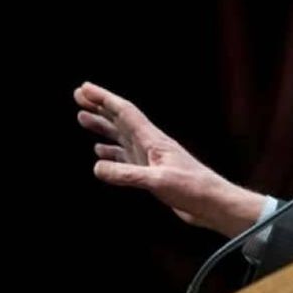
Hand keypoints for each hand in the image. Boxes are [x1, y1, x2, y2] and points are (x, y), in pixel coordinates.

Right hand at [75, 81, 264, 236]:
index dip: (104, 99)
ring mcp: (151, 158)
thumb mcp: (158, 181)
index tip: (84, 88)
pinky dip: (111, 152)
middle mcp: (151, 145)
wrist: (213, 203)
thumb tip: (96, 166)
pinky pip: (126, 157)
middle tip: (78, 96)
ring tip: (83, 118)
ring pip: (121, 137)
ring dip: (102, 127)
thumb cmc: (194, 189)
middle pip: (120, 120)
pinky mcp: (152, 173)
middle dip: (99, 107)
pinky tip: (100, 153)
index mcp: (154, 141)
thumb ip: (128, 174)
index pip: (125, 113)